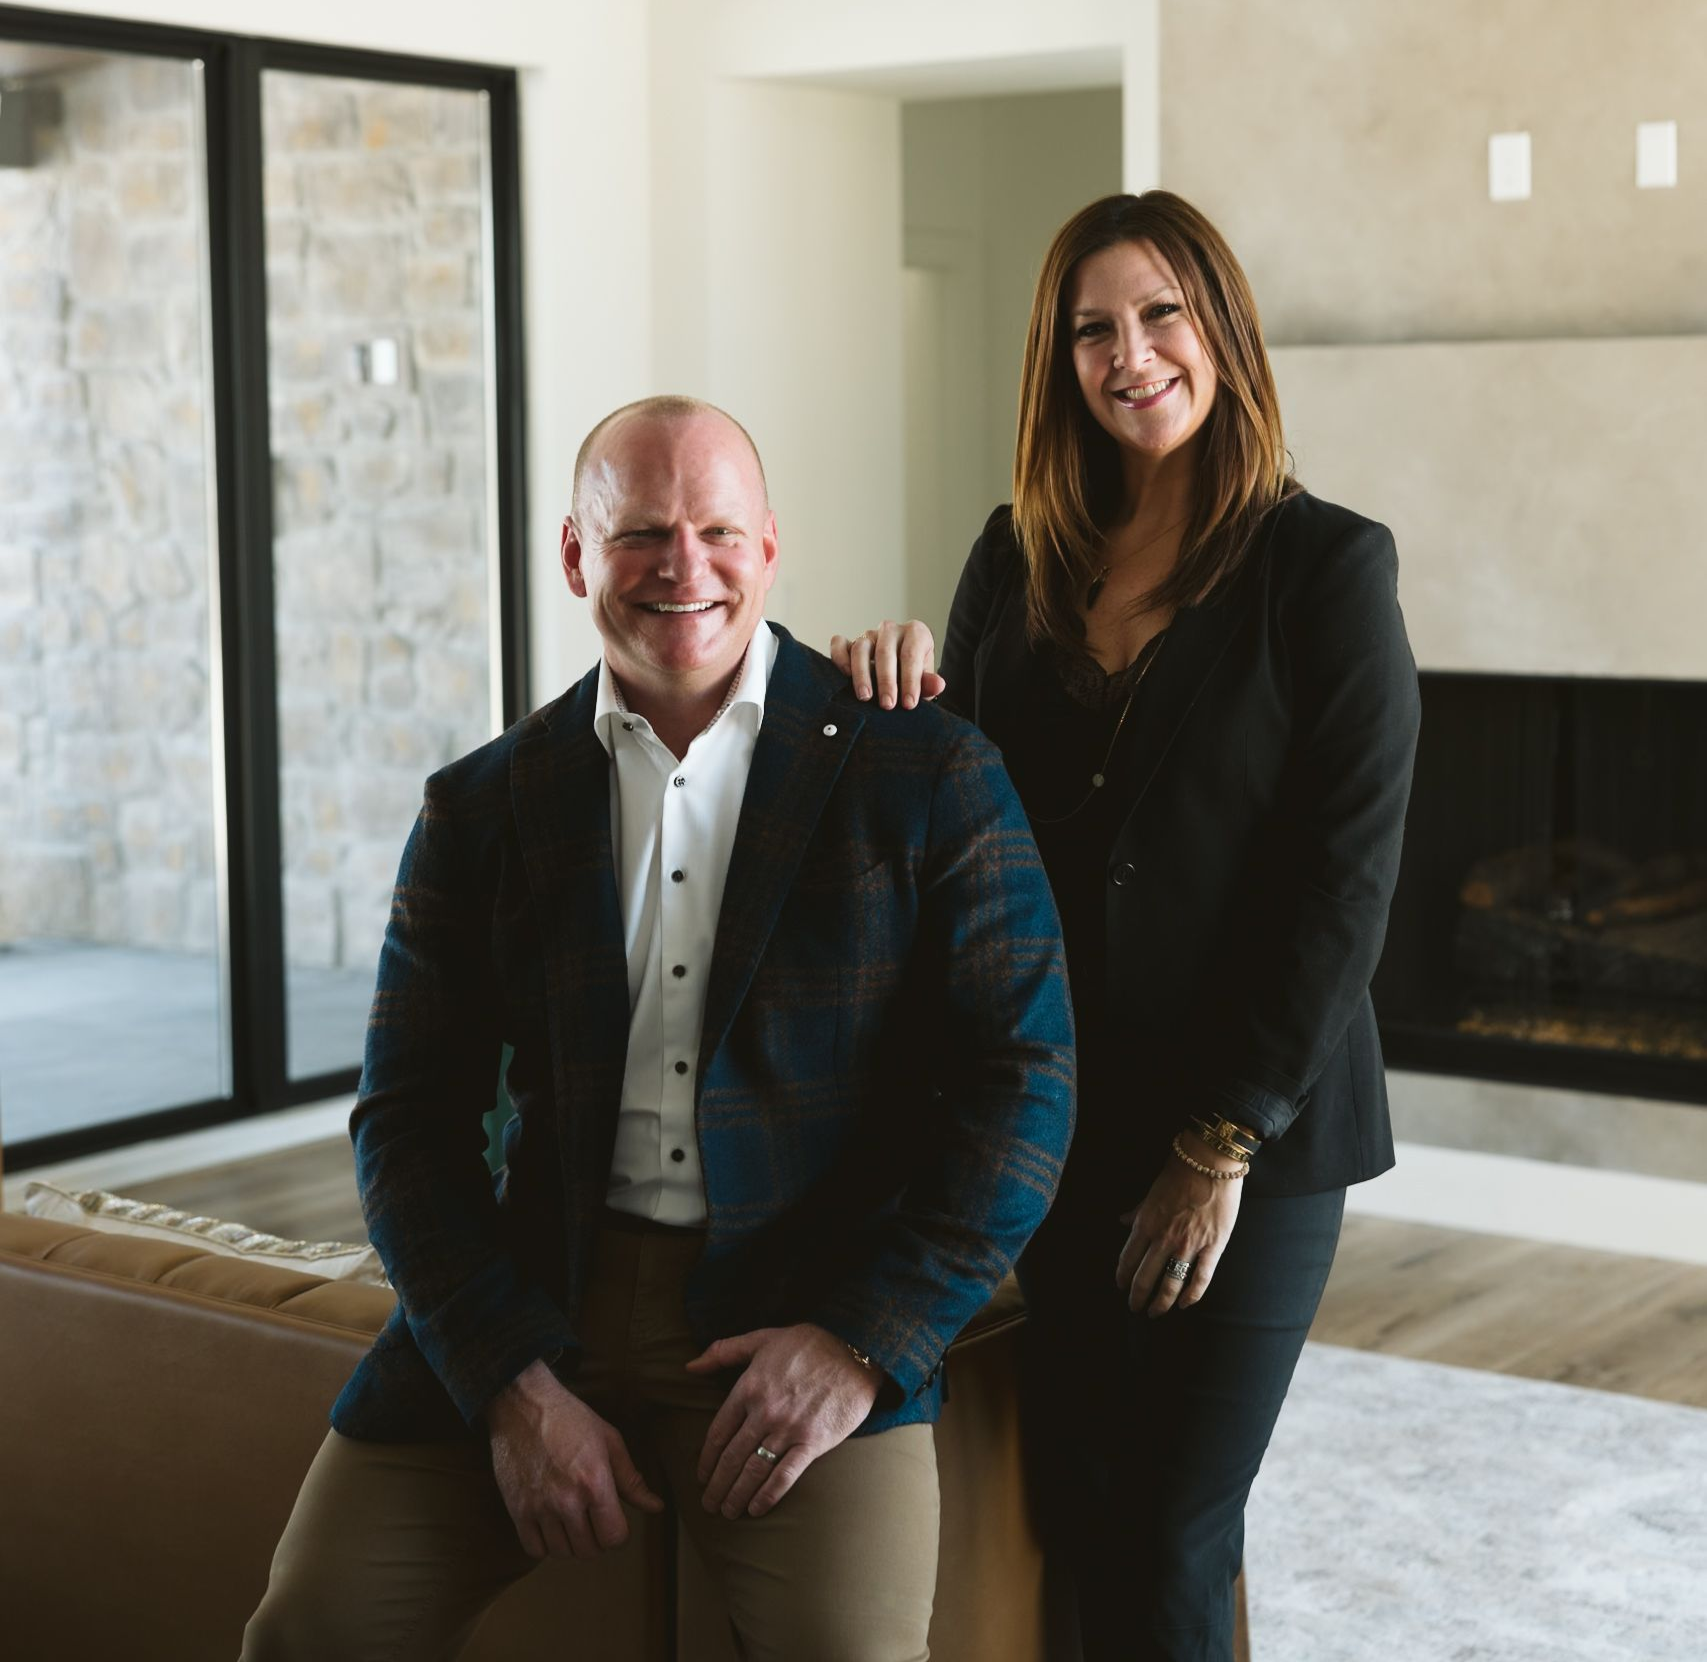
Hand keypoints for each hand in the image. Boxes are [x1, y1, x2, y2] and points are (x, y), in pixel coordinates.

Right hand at [486, 1359, 664, 1558]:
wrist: (524, 1406)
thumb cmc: (571, 1419)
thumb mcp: (609, 1441)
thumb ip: (632, 1480)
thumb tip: (656, 1507)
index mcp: (595, 1482)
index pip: (614, 1537)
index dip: (618, 1533)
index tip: (613, 1519)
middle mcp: (567, 1500)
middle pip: (589, 1550)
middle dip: (597, 1538)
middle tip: (593, 1519)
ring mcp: (539, 1507)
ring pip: (562, 1553)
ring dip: (571, 1542)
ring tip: (572, 1520)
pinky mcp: (516, 1510)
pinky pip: (534, 1550)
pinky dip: (545, 1544)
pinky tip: (551, 1524)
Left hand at [686, 1323, 881, 1518]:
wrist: (854, 1350)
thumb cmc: (808, 1343)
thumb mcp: (762, 1338)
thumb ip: (724, 1351)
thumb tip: (690, 1367)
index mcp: (749, 1387)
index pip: (718, 1433)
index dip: (706, 1459)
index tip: (701, 1476)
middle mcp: (765, 1412)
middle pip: (732, 1458)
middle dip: (717, 1485)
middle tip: (709, 1504)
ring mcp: (789, 1429)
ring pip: (754, 1471)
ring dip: (736, 1495)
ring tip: (727, 1512)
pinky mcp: (813, 1443)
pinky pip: (785, 1476)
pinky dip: (768, 1496)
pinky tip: (756, 1509)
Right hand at [829, 621, 944, 708]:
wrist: (898, 675)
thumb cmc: (912, 677)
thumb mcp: (924, 682)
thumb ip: (929, 684)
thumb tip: (938, 685)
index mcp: (916, 633)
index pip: (911, 654)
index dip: (910, 680)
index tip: (909, 704)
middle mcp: (891, 630)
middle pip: (885, 651)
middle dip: (886, 681)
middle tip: (887, 705)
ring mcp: (869, 635)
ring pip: (861, 647)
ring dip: (861, 674)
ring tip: (865, 697)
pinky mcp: (849, 642)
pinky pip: (839, 644)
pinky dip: (839, 658)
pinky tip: (844, 676)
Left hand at [1113, 1141, 1244, 1317]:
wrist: (1209, 1162)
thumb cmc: (1179, 1173)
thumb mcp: (1151, 1192)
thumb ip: (1138, 1211)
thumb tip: (1122, 1221)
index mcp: (1145, 1224)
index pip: (1128, 1259)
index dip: (1123, 1277)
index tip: (1121, 1287)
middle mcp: (1163, 1239)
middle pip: (1145, 1277)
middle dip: (1138, 1296)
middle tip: (1135, 1308)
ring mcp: (1188, 1245)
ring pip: (1170, 1284)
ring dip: (1161, 1302)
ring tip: (1155, 1312)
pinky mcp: (1212, 1247)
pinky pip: (1200, 1278)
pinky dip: (1192, 1295)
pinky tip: (1185, 1304)